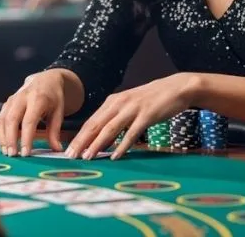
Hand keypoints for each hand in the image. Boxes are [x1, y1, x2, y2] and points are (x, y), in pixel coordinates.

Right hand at [0, 69, 69, 156]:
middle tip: (12, 155)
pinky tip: (3, 144)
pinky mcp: (7, 103)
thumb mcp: (59, 112)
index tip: (25, 153)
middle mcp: (23, 97)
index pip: (29, 121)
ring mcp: (12, 99)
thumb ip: (55, 131)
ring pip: (2, 119)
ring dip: (2, 137)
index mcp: (38, 98)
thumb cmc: (53, 97)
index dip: (26, 138)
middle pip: (11, 119)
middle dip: (10, 139)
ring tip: (6, 152)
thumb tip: (56, 149)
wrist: (46, 79)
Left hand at [67, 73, 200, 160]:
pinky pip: (132, 132)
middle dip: (82, 141)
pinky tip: (115, 156)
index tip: (68, 150)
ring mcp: (133, 108)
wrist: (176, 88)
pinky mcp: (146, 115)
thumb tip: (102, 138)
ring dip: (97, 144)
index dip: (79, 136)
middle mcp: (119, 103)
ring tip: (88, 157)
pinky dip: (122, 145)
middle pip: (96, 124)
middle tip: (71, 156)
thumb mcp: (129, 105)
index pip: (91, 121)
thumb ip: (116, 118)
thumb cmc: (152, 99)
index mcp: (113, 101)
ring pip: (110, 128)